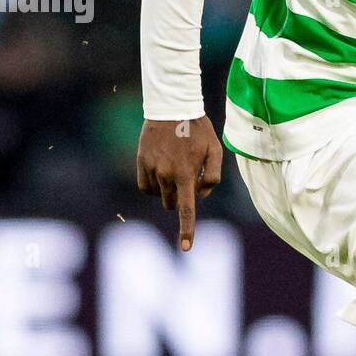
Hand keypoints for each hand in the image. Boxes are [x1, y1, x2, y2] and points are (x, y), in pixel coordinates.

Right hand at [136, 116, 222, 249]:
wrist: (172, 108)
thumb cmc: (198, 130)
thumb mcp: (215, 151)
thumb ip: (212, 178)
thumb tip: (200, 196)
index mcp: (185, 174)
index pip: (186, 209)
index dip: (186, 230)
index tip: (185, 248)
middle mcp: (166, 175)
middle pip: (172, 204)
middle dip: (181, 199)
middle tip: (188, 177)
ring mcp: (151, 169)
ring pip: (159, 196)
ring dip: (168, 190)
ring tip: (176, 165)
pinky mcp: (140, 163)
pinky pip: (146, 187)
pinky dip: (154, 185)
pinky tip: (162, 169)